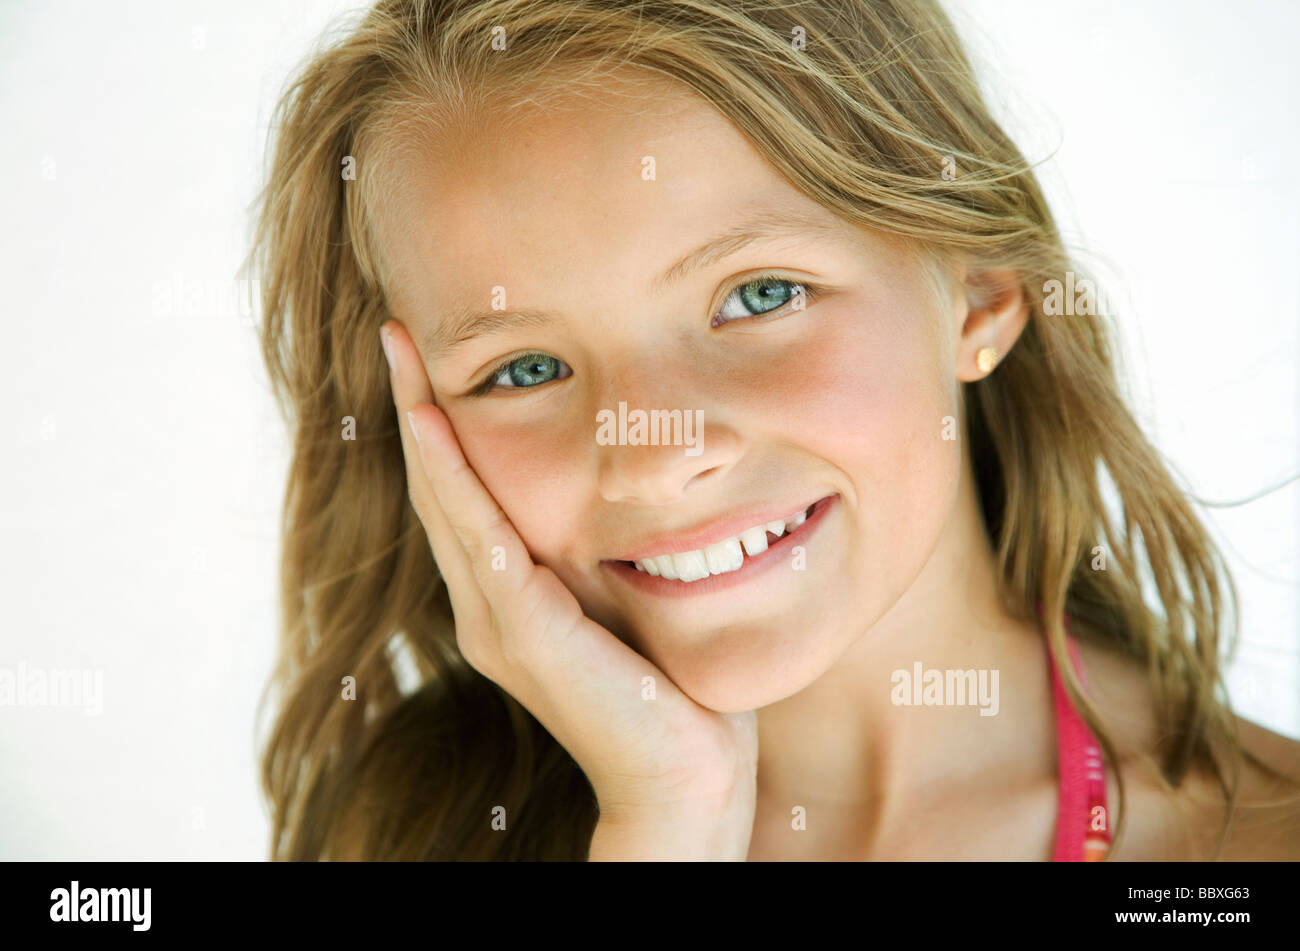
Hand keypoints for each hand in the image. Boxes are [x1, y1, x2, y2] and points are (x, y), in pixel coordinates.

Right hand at [381, 320, 757, 857]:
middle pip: (438, 487)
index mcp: (507, 598)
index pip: (462, 493)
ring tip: (403, 350)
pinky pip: (480, 537)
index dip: (439, 423)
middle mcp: (485, 607)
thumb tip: (609, 477)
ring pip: (446, 501)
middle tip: (397, 329)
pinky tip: (434, 422)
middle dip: (416, 404)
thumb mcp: (623, 594)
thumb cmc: (667, 686)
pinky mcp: (524, 632)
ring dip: (421, 421)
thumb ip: (594, 548)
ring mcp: (497, 622)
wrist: (683, 774)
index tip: (429, 353)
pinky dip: (452, 475)